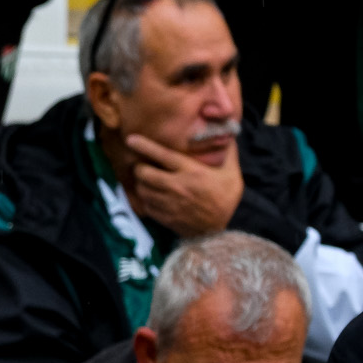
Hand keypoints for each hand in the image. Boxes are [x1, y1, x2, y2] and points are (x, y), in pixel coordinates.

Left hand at [122, 133, 242, 237]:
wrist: (219, 230)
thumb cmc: (225, 198)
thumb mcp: (232, 174)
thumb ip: (227, 153)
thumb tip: (227, 132)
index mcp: (192, 172)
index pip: (164, 155)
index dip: (145, 146)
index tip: (130, 139)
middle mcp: (177, 187)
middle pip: (144, 173)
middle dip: (139, 166)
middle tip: (141, 164)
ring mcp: (168, 203)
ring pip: (141, 188)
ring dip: (140, 182)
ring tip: (145, 179)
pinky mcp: (163, 216)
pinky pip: (144, 204)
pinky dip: (144, 198)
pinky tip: (150, 194)